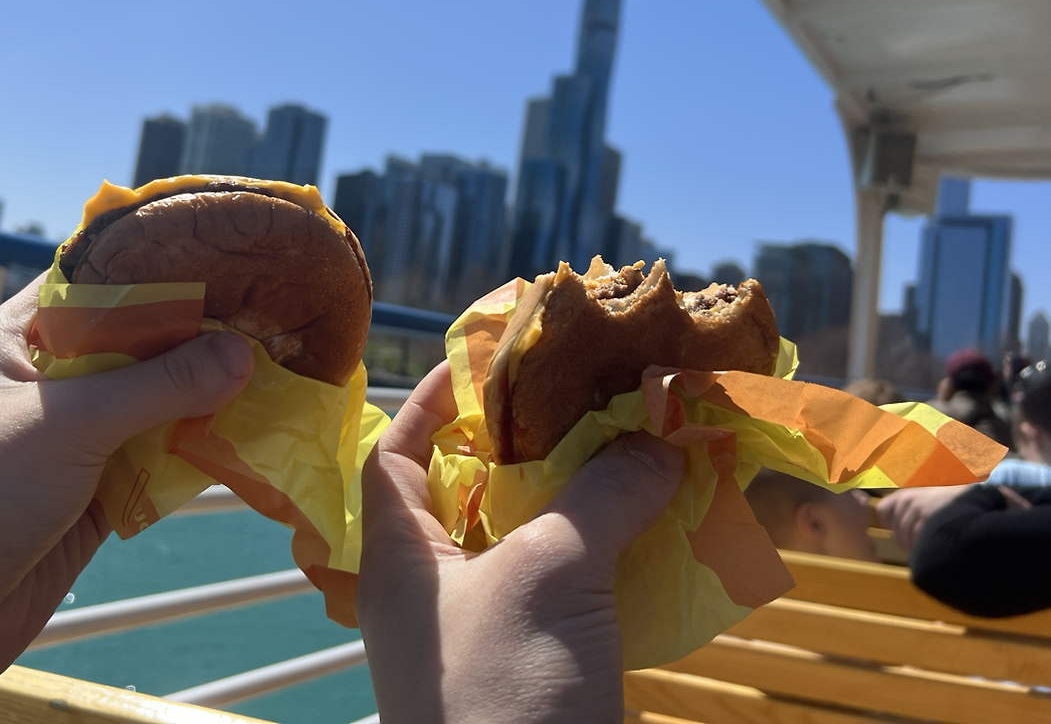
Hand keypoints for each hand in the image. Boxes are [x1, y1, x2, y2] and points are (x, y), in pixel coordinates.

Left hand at [0, 274, 253, 723]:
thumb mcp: (66, 425)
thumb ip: (159, 386)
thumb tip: (244, 352)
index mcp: (21, 336)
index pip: (100, 279)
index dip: (162, 265)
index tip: (233, 255)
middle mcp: (52, 380)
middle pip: (139, 342)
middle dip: (201, 334)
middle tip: (275, 315)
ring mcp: (75, 438)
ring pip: (156, 402)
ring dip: (207, 396)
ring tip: (280, 371)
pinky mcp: (96, 493)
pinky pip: (159, 459)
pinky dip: (199, 451)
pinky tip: (251, 437)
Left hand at [356, 362, 683, 723]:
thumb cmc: (504, 691)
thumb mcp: (548, 576)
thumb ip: (598, 496)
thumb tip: (658, 440)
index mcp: (400, 558)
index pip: (393, 454)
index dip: (430, 401)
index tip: (485, 360)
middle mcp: (434, 590)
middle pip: (470, 491)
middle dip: (527, 442)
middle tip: (583, 396)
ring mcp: (485, 633)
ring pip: (528, 540)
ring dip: (580, 496)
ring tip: (633, 446)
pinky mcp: (535, 666)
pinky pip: (568, 588)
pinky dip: (607, 552)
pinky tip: (657, 526)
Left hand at [876, 485, 971, 549]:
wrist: (974, 498)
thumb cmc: (949, 501)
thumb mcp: (925, 496)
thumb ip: (909, 508)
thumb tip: (894, 527)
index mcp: (905, 494)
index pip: (883, 509)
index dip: (888, 523)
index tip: (896, 531)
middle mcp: (908, 500)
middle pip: (896, 529)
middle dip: (904, 540)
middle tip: (914, 546)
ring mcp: (919, 509)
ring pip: (905, 536)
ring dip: (913, 546)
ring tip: (924, 548)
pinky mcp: (929, 520)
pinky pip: (918, 539)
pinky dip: (923, 546)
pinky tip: (932, 547)